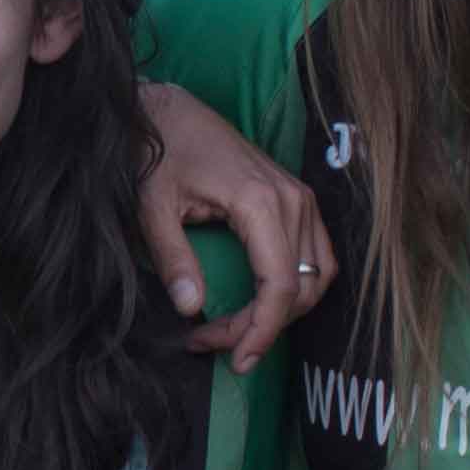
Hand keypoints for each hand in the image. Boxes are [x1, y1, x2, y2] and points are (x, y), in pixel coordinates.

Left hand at [132, 81, 334, 370]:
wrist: (168, 110)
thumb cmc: (158, 152)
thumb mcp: (151, 205)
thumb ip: (172, 256)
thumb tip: (190, 308)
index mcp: (260, 201)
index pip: (281, 285)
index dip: (263, 331)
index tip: (236, 360)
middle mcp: (293, 200)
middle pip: (301, 288)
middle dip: (261, 327)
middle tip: (213, 343)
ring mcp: (300, 198)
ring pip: (317, 277)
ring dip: (281, 312)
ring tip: (232, 330)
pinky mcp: (297, 200)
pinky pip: (316, 256)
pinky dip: (296, 288)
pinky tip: (258, 304)